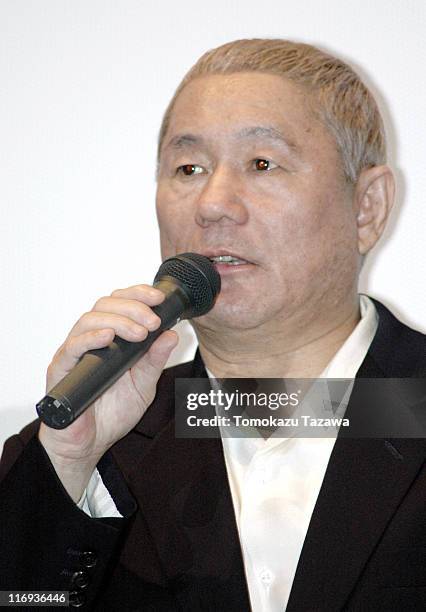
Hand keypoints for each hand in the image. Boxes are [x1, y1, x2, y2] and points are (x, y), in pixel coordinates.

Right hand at [38, 284, 178, 500]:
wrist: (90, 443)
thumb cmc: (113, 413)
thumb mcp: (144, 385)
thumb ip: (156, 361)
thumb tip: (172, 334)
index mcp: (112, 338)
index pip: (121, 303)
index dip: (138, 294)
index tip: (159, 299)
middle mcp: (92, 339)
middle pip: (105, 305)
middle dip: (133, 307)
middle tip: (152, 322)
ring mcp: (75, 352)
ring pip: (89, 319)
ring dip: (118, 320)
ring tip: (139, 333)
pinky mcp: (61, 368)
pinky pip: (72, 346)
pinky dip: (91, 338)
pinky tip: (108, 338)